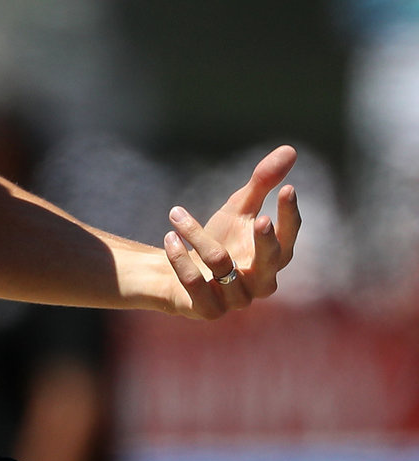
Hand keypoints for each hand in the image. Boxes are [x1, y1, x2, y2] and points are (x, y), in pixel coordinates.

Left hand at [161, 145, 300, 318]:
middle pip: (271, 262)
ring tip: (175, 213)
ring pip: (221, 264)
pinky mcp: (208, 311)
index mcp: (273, 259)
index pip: (290, 239)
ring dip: (197, 234)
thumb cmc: (216, 241)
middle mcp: (261, 283)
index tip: (288, 187)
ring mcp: (236, 300)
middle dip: (267, 240)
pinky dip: (180, 258)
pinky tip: (169, 236)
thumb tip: (290, 149)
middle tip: (260, 216)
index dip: (291, 216)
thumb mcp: (236, 210)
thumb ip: (261, 184)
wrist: (175, 273)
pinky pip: (195, 284)